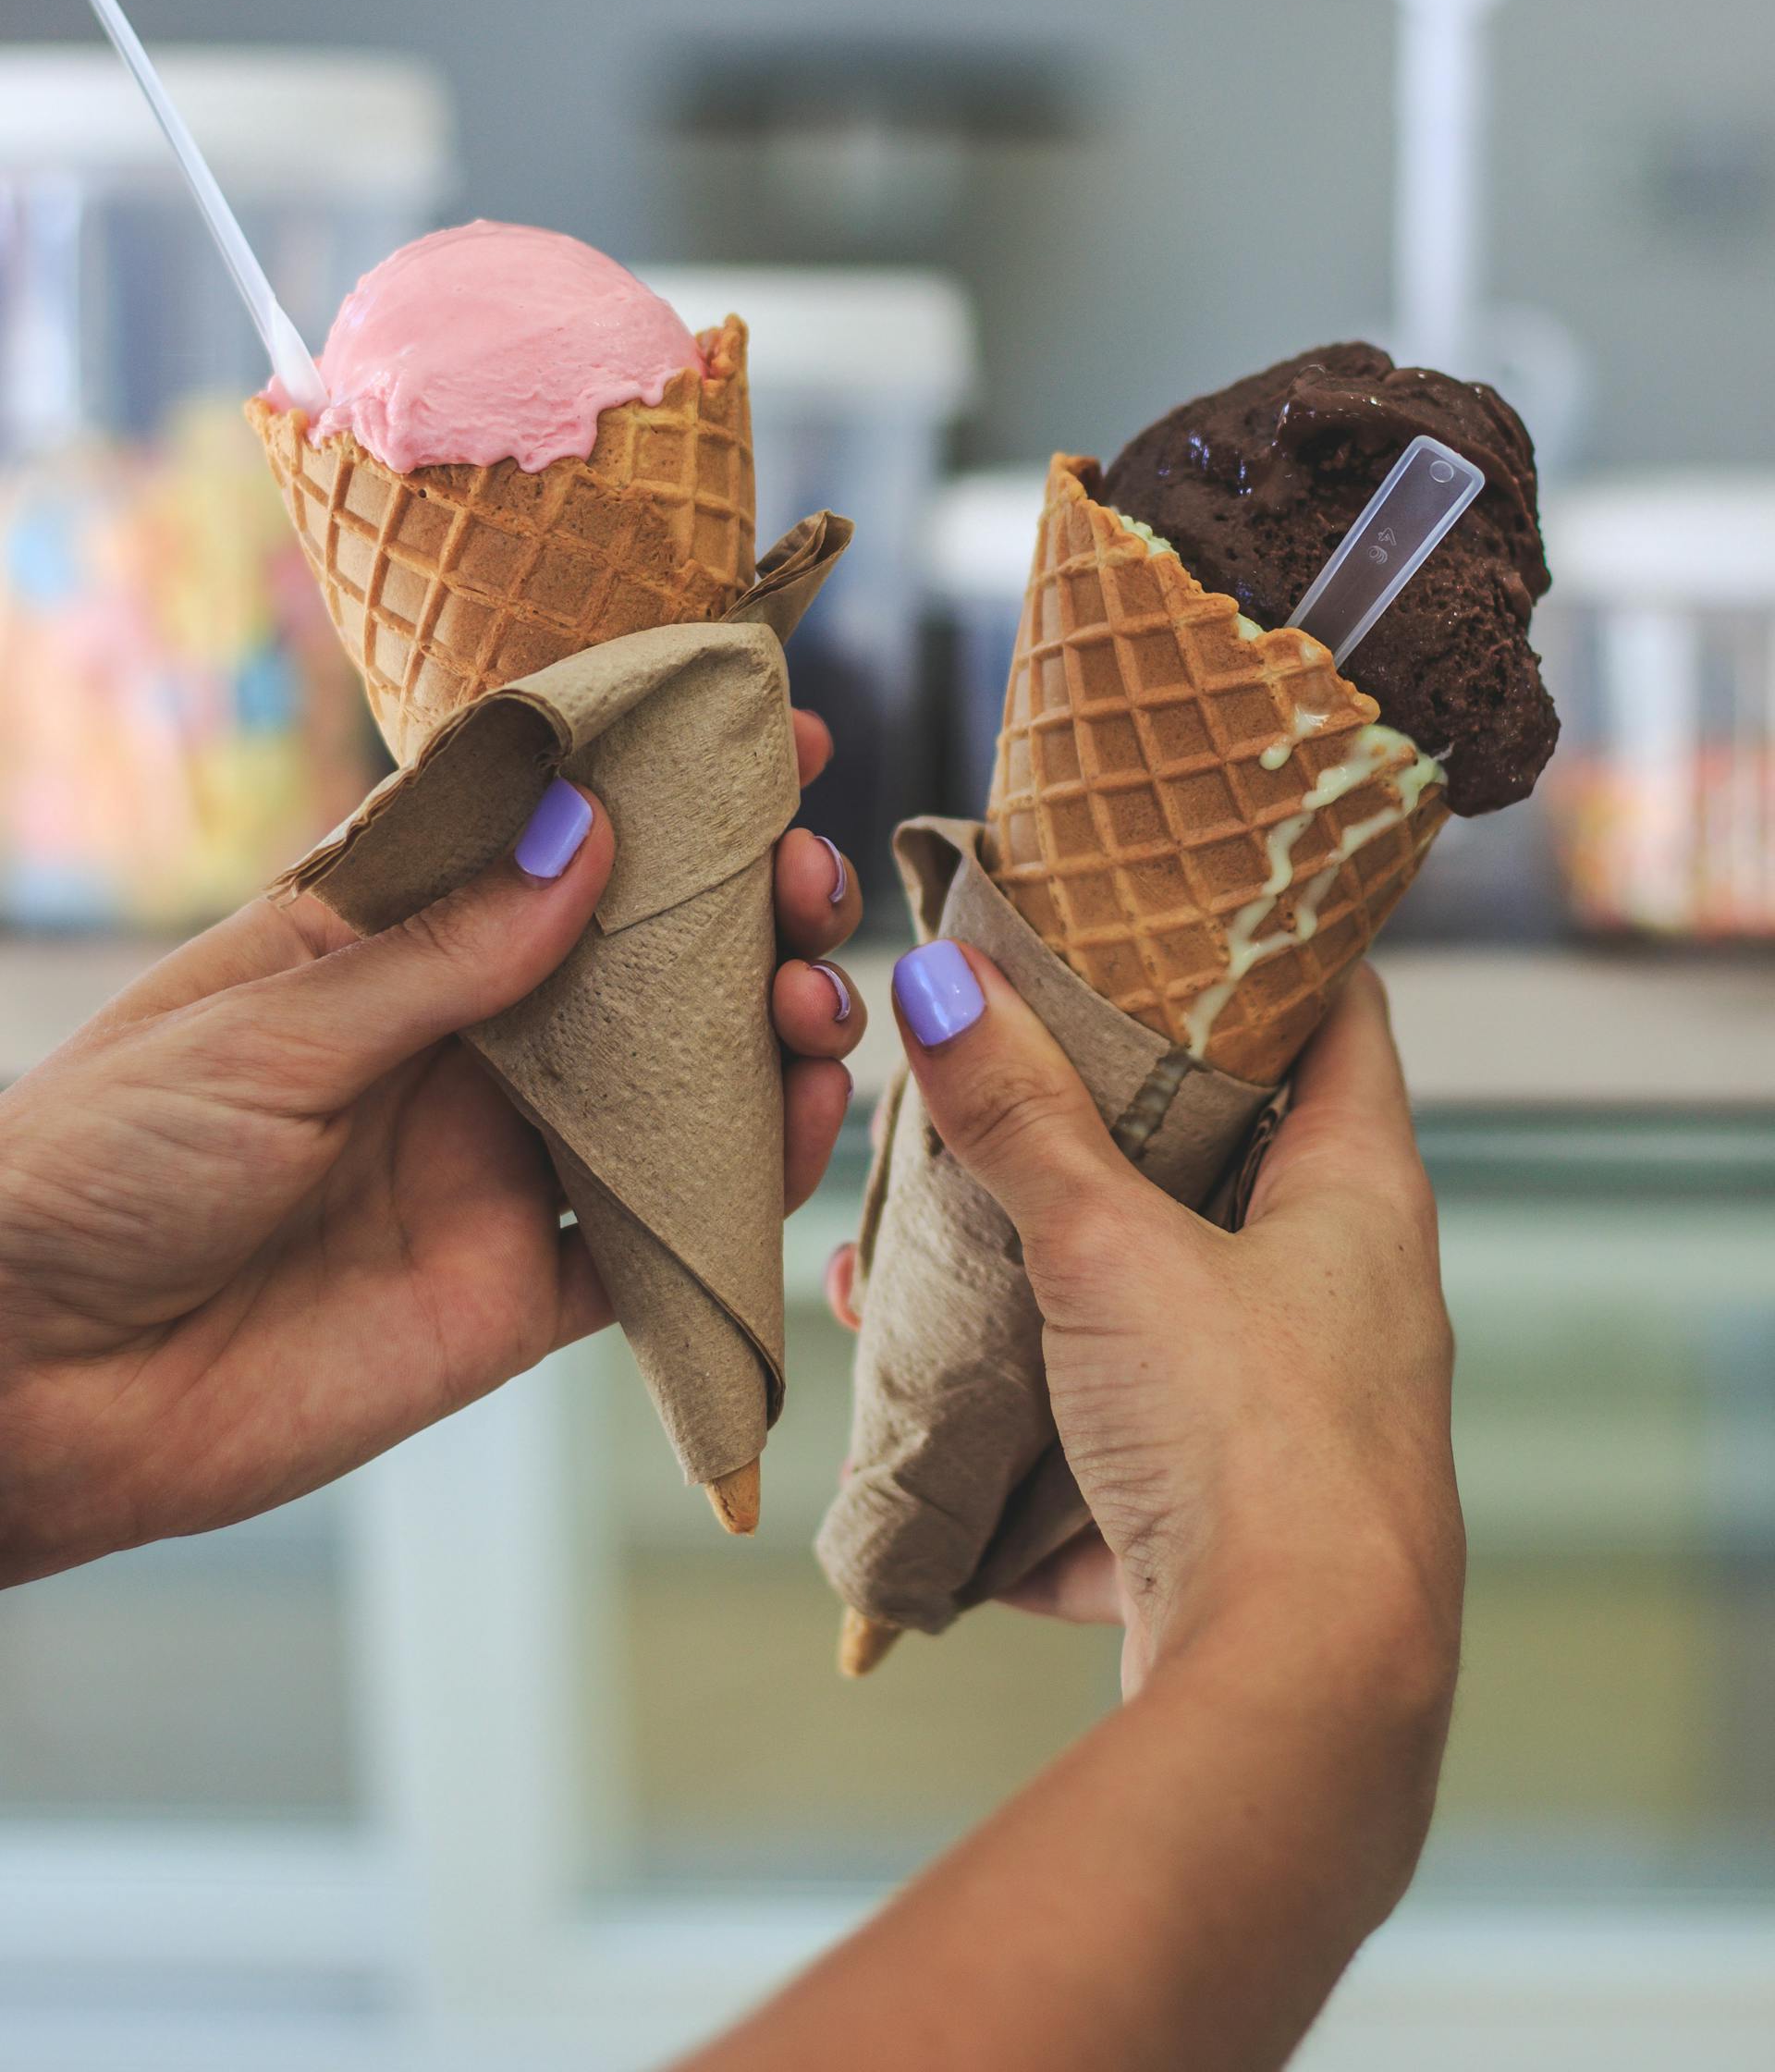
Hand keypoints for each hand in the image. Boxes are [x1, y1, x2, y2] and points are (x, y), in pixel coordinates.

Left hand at [0, 713, 862, 1586]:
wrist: (22, 1382)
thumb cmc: (97, 1162)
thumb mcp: (265, 1027)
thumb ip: (441, 953)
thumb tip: (590, 838)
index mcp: (383, 943)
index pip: (545, 839)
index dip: (659, 786)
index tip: (773, 730)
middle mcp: (458, 1044)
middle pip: (637, 962)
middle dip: (743, 913)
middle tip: (810, 885)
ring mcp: (492, 1169)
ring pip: (671, 1092)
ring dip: (764, 1041)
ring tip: (821, 1003)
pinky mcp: (512, 1296)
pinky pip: (653, 1243)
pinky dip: (739, 1194)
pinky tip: (802, 1132)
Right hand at [833, 954, 1460, 1710]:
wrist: (1294, 1699)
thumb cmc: (1249, 1443)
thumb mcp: (1112, 1250)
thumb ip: (1021, 1120)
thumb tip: (941, 983)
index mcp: (1359, 1197)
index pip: (1338, 1015)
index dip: (1260, 946)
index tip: (1157, 902)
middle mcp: (1343, 1295)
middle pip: (1221, 1160)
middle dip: (1091, 1122)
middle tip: (988, 1068)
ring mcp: (1285, 1411)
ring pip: (1147, 1304)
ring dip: (1030, 1279)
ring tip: (903, 1248)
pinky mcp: (1222, 1519)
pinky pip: (1107, 1441)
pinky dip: (1019, 1419)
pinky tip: (917, 1395)